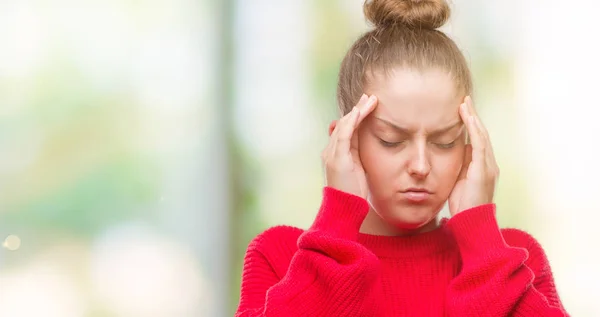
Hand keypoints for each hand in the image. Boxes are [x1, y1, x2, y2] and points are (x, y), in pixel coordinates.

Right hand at [322, 94, 377, 198]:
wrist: (343, 209)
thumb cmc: (353, 194)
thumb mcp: (358, 171)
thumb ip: (359, 157)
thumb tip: (365, 147)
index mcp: (336, 154)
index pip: (346, 130)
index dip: (356, 117)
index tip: (367, 106)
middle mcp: (330, 151)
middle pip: (344, 124)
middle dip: (357, 109)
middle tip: (369, 97)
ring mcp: (332, 154)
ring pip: (344, 125)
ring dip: (357, 111)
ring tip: (369, 100)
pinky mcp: (337, 158)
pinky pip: (344, 134)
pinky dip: (352, 121)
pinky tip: (360, 111)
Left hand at [448, 96, 498, 216]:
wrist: (471, 223)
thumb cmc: (463, 205)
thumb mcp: (459, 180)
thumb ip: (461, 165)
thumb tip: (458, 149)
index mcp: (482, 166)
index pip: (477, 139)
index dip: (471, 124)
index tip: (462, 110)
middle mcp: (488, 163)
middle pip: (481, 133)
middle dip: (473, 116)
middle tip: (464, 99)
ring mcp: (488, 166)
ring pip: (482, 135)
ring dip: (473, 118)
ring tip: (465, 103)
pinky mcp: (483, 170)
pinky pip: (480, 144)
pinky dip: (475, 129)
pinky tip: (468, 118)